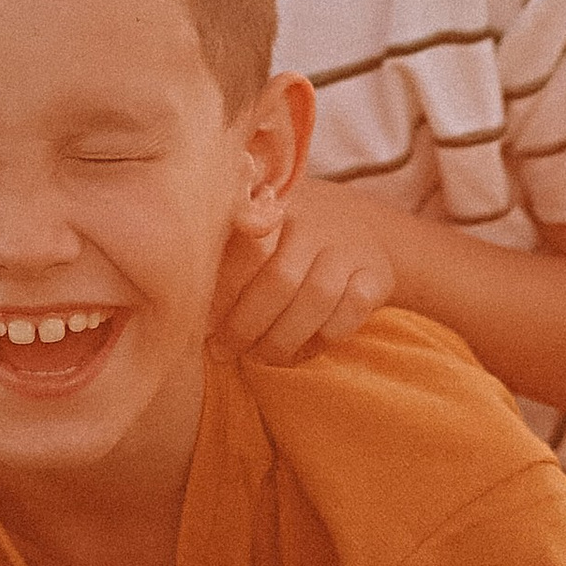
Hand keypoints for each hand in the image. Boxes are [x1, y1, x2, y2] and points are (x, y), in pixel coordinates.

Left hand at [215, 174, 397, 363]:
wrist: (363, 228)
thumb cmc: (290, 240)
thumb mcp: (258, 231)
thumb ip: (226, 253)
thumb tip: (189, 305)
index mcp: (274, 208)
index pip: (244, 251)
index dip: (221, 295)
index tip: (203, 328)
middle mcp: (314, 223)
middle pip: (280, 280)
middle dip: (247, 326)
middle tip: (224, 352)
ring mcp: (349, 247)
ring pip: (317, 299)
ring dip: (284, 339)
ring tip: (261, 357)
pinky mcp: (376, 275)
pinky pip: (350, 313)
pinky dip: (322, 338)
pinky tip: (300, 350)